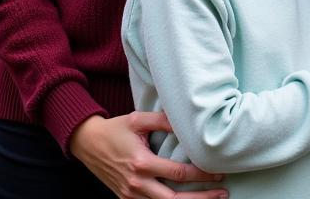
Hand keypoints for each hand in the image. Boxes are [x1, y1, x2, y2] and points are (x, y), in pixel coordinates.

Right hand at [70, 113, 227, 198]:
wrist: (87, 144)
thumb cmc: (115, 129)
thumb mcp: (139, 119)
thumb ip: (164, 120)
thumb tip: (189, 120)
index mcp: (141, 163)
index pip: (178, 173)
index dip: (201, 174)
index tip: (218, 172)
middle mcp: (136, 184)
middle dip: (200, 198)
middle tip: (222, 192)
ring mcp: (130, 195)